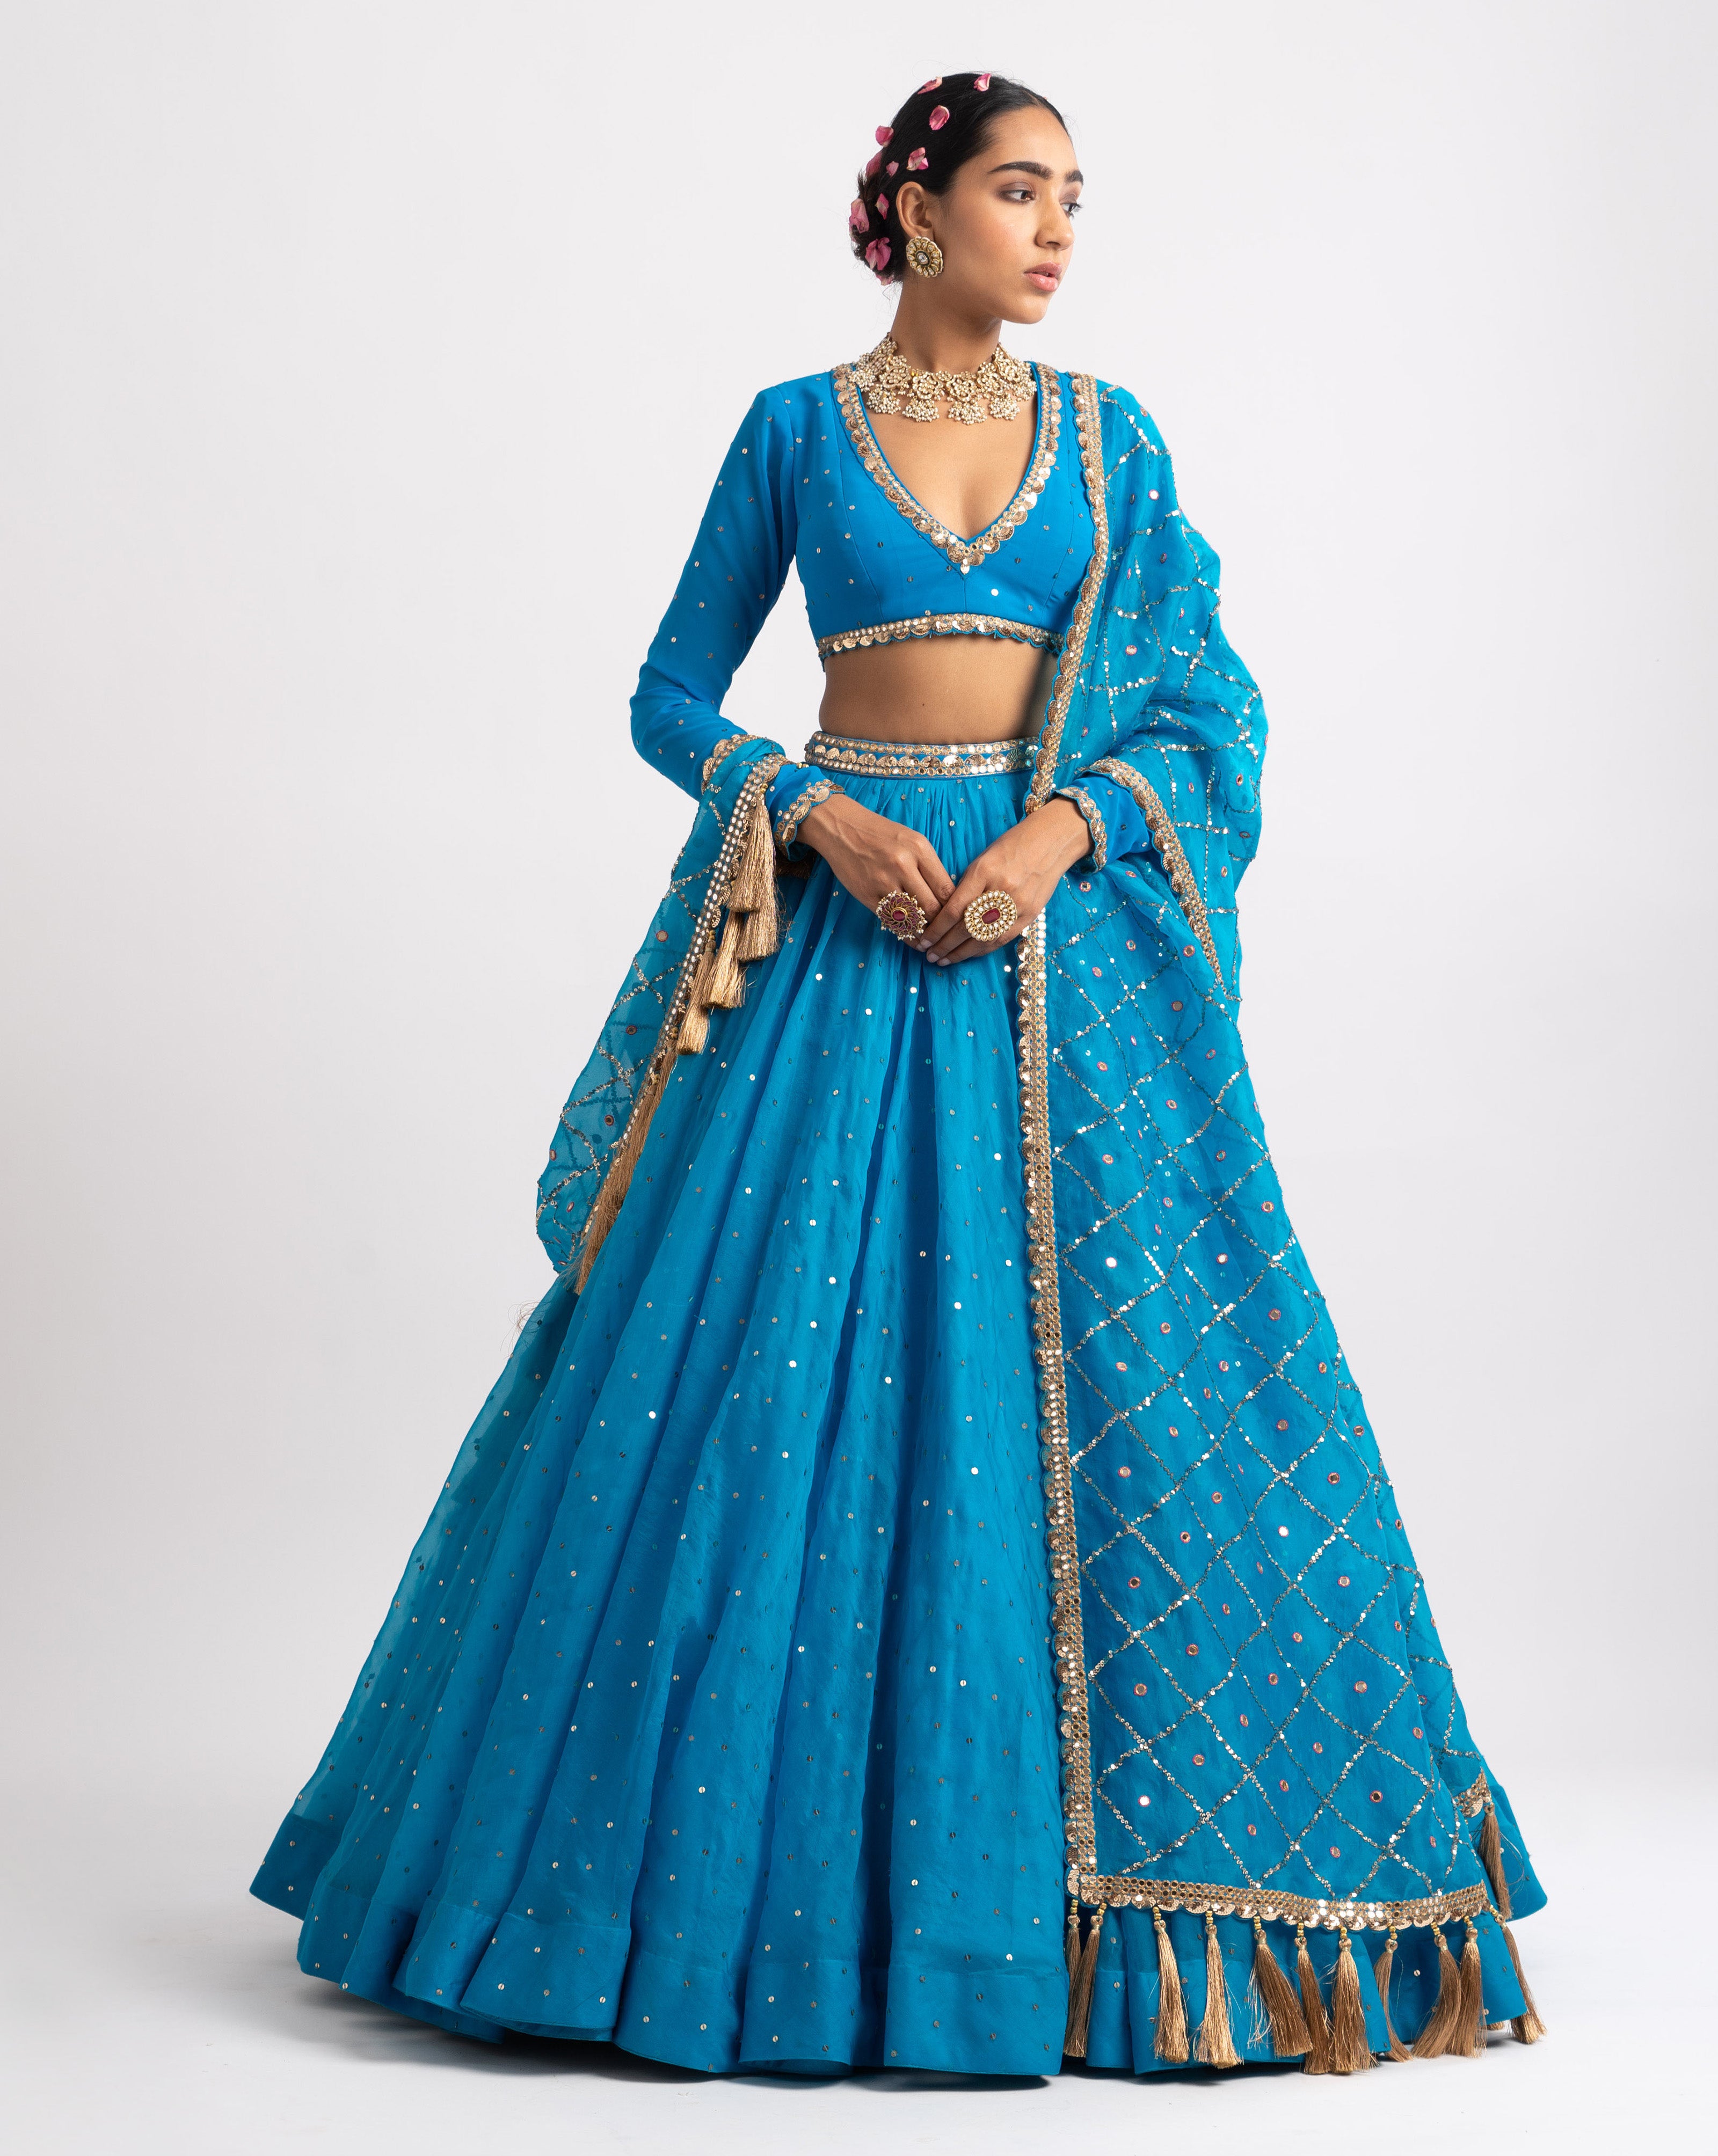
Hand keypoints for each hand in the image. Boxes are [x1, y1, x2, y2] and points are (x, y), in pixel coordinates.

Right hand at [797, 792, 954, 935]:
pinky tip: (911, 938)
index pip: (946, 889)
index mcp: (920, 849)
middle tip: (944, 933)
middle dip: (940, 925)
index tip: (955, 918)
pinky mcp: (866, 894)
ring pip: (912, 917)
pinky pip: (890, 920)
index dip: (954, 909)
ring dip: (923, 932)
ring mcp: (883, 881)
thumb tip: (946, 897)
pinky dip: (903, 932)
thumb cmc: (881, 834)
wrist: (841, 828)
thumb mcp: (912, 840)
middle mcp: (903, 865)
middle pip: (932, 907)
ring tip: (930, 940)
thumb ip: (929, 866)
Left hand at [920, 797, 1091, 964]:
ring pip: (984, 939)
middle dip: (944, 945)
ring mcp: (1018, 906)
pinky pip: (1001, 939)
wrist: (1050, 843)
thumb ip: (966, 887)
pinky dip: (982, 950)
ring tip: (943, 960)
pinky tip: (967, 955)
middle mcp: (1001, 891)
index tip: (923, 940)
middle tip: (928, 955)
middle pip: (966, 928)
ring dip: (961, 953)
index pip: (954, 910)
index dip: (937, 930)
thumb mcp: (982, 859)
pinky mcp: (1029, 915)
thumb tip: (947, 915)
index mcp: (984, 872)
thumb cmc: (1011, 846)